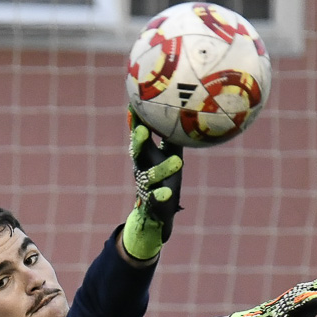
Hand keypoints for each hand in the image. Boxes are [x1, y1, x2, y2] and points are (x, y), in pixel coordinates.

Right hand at [122, 113, 183, 262]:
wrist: (156, 212)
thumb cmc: (166, 176)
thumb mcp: (168, 153)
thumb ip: (170, 135)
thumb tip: (181, 110)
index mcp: (145, 155)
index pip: (140, 136)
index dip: (136, 122)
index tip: (134, 105)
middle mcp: (141, 168)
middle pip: (138, 153)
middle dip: (139, 141)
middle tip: (142, 130)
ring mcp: (146, 186)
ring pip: (151, 176)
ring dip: (162, 169)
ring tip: (178, 162)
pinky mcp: (152, 203)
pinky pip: (155, 199)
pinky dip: (160, 196)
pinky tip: (168, 194)